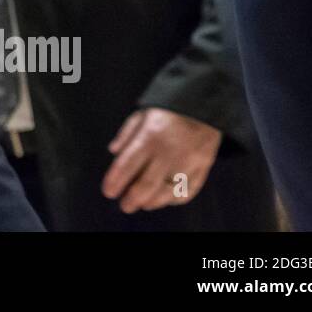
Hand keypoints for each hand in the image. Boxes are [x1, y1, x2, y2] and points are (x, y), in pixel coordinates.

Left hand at [101, 108, 221, 213]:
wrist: (203, 105)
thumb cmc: (168, 111)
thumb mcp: (142, 114)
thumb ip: (126, 133)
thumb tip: (113, 152)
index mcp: (149, 136)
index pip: (127, 165)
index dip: (115, 181)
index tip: (108, 192)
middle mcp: (169, 152)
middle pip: (147, 184)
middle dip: (132, 199)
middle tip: (124, 205)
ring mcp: (188, 162)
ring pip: (167, 192)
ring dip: (153, 202)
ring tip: (142, 204)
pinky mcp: (203, 168)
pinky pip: (188, 191)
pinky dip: (174, 199)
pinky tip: (164, 199)